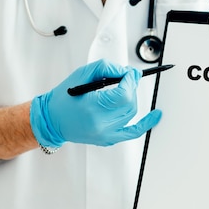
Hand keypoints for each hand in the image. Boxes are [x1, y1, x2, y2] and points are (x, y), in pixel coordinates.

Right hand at [30, 59, 161, 147]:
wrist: (52, 120)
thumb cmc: (63, 98)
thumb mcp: (82, 74)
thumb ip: (106, 69)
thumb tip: (126, 72)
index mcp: (93, 108)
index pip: (123, 94)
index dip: (130, 81)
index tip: (130, 74)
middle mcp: (101, 124)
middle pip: (129, 104)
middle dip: (132, 87)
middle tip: (129, 78)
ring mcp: (106, 134)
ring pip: (131, 114)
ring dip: (132, 99)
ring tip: (126, 89)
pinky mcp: (108, 139)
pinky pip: (132, 132)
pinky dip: (145, 124)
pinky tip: (156, 116)